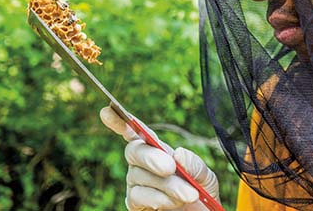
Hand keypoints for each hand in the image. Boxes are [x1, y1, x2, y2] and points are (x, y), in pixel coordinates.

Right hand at [100, 107, 219, 210]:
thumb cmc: (201, 195)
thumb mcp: (205, 177)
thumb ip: (195, 164)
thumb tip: (177, 153)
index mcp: (158, 150)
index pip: (136, 132)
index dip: (120, 121)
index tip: (107, 110)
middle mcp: (142, 164)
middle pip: (134, 151)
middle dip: (151, 157)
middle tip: (171, 168)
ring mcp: (136, 183)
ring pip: (140, 176)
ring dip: (167, 186)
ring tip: (189, 194)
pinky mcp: (134, 203)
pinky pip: (138, 196)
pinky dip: (157, 199)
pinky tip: (172, 203)